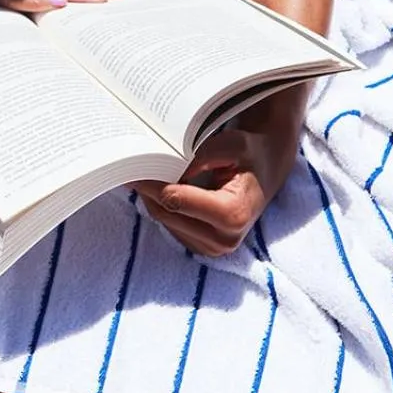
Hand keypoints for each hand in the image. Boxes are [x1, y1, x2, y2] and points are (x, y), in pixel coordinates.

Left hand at [128, 127, 288, 257]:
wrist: (266, 171)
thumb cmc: (250, 154)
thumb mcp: (231, 144)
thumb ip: (200, 155)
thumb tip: (164, 165)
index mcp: (233, 214)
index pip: (177, 200)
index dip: (151, 182)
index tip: (131, 165)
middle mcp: (224, 239)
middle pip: (167, 212)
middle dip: (146, 188)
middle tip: (127, 164)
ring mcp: (214, 248)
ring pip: (164, 221)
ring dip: (150, 197)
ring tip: (140, 171)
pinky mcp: (204, 248)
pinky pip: (171, 226)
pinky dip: (161, 206)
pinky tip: (155, 186)